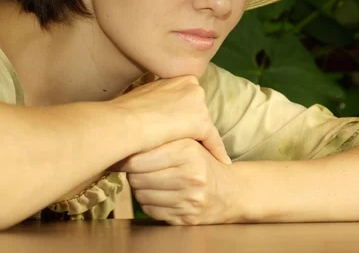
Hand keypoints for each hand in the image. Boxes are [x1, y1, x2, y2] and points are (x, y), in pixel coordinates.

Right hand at [109, 75, 230, 164]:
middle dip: (193, 125)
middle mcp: (190, 85)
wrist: (122, 123)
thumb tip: (148, 110)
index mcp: (175, 77)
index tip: (180, 127)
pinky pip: (213, 140)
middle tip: (191, 142)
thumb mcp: (140, 99)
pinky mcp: (201, 121)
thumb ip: (153, 101)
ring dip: (203, 139)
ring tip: (206, 153)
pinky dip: (216, 151)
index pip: (186, 98)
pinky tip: (222, 160)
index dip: (183, 114)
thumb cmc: (122, 113)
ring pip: (205, 124)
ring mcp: (197, 102)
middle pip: (197, 109)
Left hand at [117, 138, 238, 224]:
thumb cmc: (204, 163)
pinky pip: (152, 211)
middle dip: (133, 175)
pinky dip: (149, 203)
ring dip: (140, 190)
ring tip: (148, 182)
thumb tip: (127, 142)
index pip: (140, 158)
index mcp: (189, 151)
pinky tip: (157, 195)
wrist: (232, 191)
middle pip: (138, 178)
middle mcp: (191, 176)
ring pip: (142, 196)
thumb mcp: (189, 144)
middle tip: (137, 170)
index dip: (128, 159)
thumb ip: (163, 140)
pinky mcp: (186, 217)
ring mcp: (189, 199)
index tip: (126, 157)